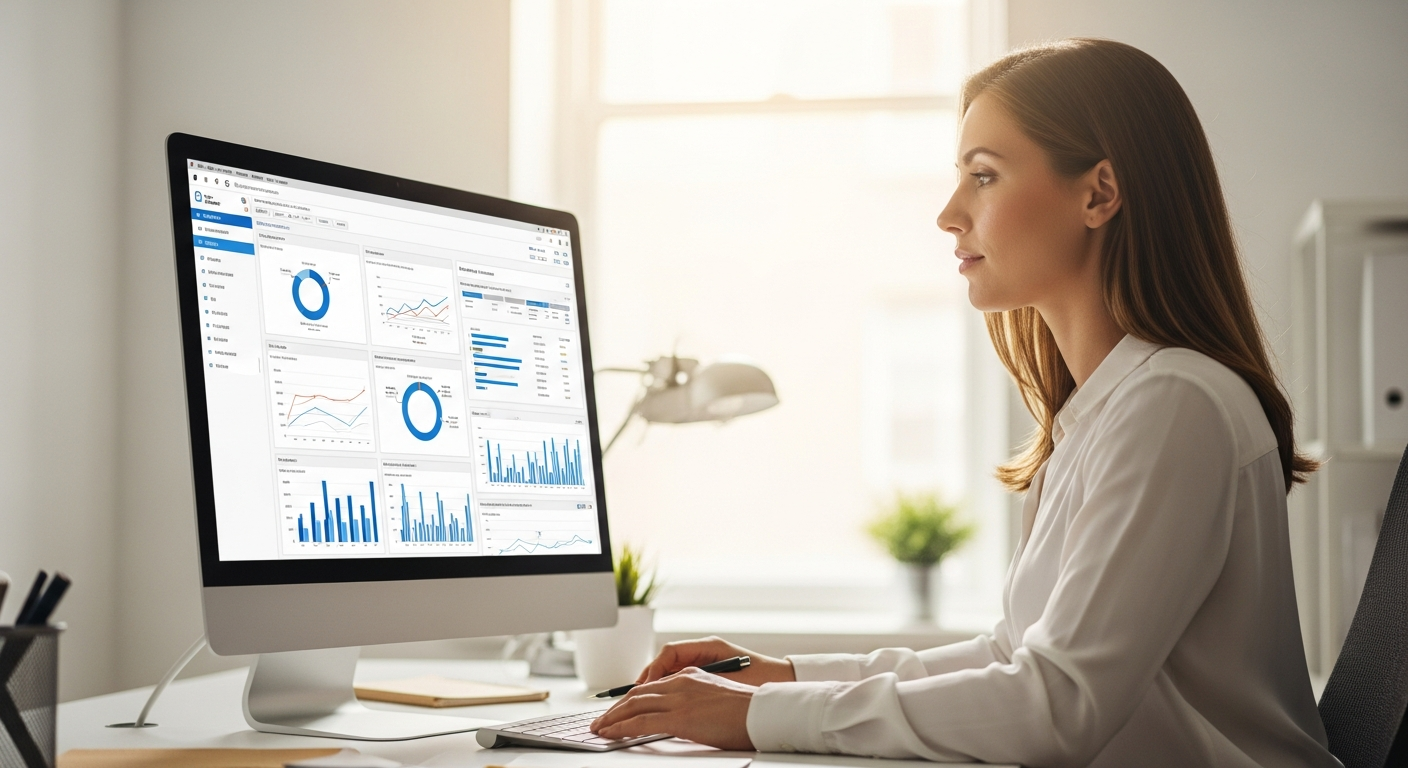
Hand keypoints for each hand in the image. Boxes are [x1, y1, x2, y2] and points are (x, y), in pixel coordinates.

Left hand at [592, 667, 756, 749]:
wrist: (763, 713)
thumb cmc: (747, 712)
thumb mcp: (716, 700)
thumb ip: (695, 703)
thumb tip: (683, 718)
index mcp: (690, 675)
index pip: (651, 687)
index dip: (631, 699)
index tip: (618, 710)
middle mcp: (681, 681)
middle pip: (637, 694)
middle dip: (615, 708)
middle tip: (601, 720)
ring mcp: (679, 698)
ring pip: (634, 705)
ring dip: (612, 718)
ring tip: (599, 728)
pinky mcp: (680, 717)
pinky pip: (641, 721)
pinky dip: (621, 727)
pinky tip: (610, 733)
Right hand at [636, 636, 795, 686]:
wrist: (781, 680)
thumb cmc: (759, 677)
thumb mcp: (726, 679)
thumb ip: (698, 680)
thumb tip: (671, 687)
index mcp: (708, 646)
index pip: (670, 652)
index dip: (654, 669)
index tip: (645, 686)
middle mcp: (704, 649)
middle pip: (666, 660)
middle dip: (649, 677)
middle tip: (635, 694)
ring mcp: (705, 659)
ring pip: (671, 670)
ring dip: (656, 684)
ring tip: (643, 699)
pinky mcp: (707, 671)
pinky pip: (680, 677)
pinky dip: (668, 688)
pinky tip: (663, 702)